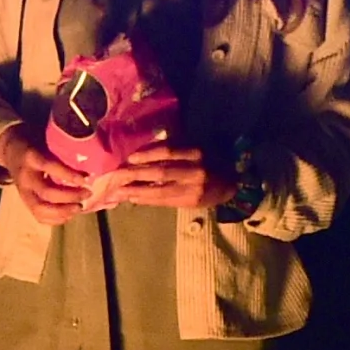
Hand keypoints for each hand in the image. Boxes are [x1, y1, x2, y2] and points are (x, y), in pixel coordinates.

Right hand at [0, 126, 98, 224]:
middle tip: (87, 193)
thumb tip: (89, 157)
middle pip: (47, 193)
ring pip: (41, 209)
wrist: (10, 151)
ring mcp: (23, 192)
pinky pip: (38, 216)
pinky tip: (69, 215)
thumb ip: (61, 147)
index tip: (85, 179)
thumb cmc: (34, 143)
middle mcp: (25, 177)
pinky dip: (56, 220)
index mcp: (31, 157)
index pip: (49, 167)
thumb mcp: (44, 139)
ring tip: (79, 207)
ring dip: (63, 212)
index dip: (68, 175)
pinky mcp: (24, 202)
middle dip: (70, 196)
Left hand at [108, 142, 235, 213]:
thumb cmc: (210, 160)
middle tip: (117, 175)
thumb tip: (144, 152)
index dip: (147, 153)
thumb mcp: (196, 147)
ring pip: (159, 190)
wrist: (232, 183)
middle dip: (136, 174)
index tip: (130, 157)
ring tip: (119, 191)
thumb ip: (176, 147)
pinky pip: (164, 201)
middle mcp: (195, 170)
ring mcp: (193, 189)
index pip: (167, 151)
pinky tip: (134, 199)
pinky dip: (147, 200)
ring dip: (137, 190)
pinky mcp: (190, 202)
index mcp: (196, 152)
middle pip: (160, 171)